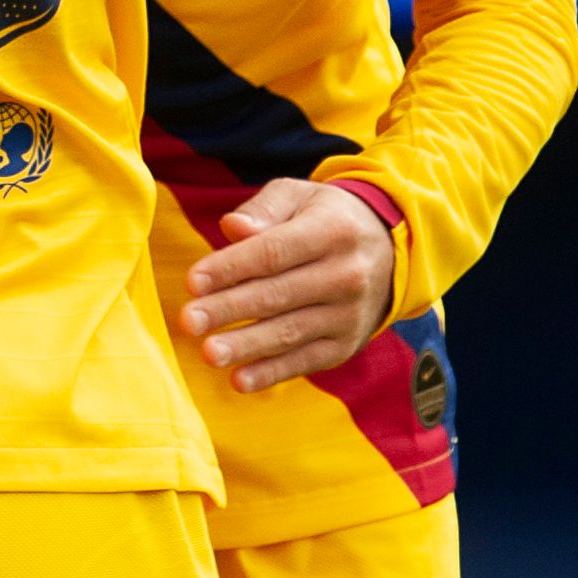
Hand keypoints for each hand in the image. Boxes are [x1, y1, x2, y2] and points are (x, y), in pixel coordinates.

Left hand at [178, 178, 397, 393]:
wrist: (389, 251)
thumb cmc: (326, 218)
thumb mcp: (300, 197)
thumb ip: (264, 210)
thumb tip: (232, 227)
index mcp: (333, 231)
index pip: (274, 252)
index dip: (231, 267)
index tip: (192, 281)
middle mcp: (347, 274)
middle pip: (277, 294)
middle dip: (229, 309)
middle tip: (188, 321)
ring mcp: (349, 314)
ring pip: (289, 332)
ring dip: (246, 345)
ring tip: (208, 353)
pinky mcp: (345, 345)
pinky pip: (304, 361)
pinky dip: (271, 373)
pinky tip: (239, 380)